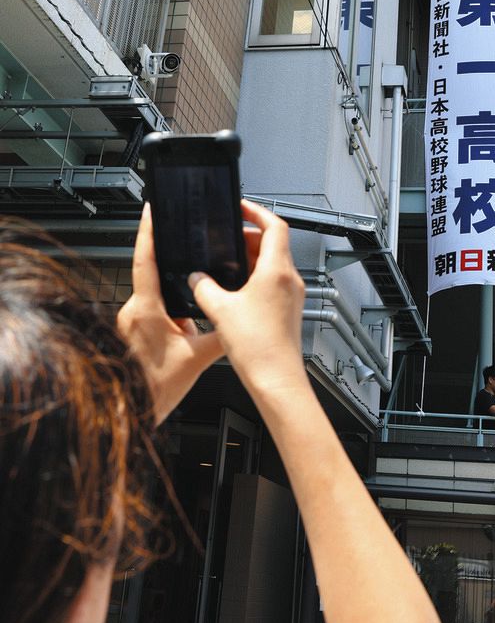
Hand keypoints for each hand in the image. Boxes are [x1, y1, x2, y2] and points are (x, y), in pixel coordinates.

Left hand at [117, 204, 222, 421]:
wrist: (131, 412)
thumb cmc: (153, 390)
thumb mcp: (198, 359)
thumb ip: (220, 334)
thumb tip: (237, 320)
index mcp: (146, 310)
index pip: (145, 259)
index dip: (149, 231)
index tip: (152, 209)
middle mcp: (132, 312)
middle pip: (154, 277)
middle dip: (175, 273)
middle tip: (193, 271)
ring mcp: (129, 322)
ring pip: (156, 298)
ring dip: (175, 303)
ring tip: (188, 322)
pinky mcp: (130, 333)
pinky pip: (153, 314)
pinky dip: (170, 318)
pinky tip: (180, 335)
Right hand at [189, 200, 305, 396]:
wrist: (277, 380)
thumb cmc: (259, 349)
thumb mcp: (219, 310)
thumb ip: (203, 287)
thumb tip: (196, 278)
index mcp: (277, 271)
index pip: (275, 225)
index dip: (257, 212)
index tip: (241, 207)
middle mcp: (290, 280)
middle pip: (274, 243)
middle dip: (249, 237)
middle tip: (226, 239)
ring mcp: (292, 296)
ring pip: (274, 264)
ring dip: (251, 259)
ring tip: (226, 265)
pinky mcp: (288, 311)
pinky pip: (273, 283)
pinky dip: (255, 278)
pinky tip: (234, 291)